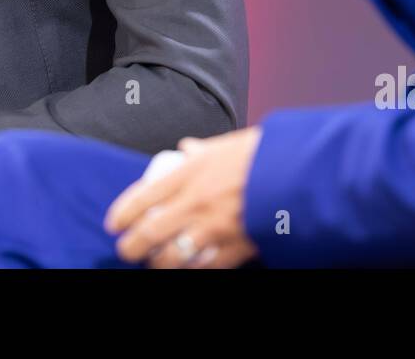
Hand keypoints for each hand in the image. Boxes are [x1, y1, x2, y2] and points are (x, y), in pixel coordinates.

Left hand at [103, 128, 261, 268]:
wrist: (300, 173)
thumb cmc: (265, 154)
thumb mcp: (226, 144)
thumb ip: (202, 150)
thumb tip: (186, 148)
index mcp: (191, 172)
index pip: (143, 196)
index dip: (122, 214)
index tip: (114, 224)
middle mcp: (196, 202)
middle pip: (149, 233)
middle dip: (131, 248)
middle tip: (127, 250)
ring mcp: (214, 229)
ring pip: (171, 258)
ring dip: (157, 264)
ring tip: (154, 264)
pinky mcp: (235, 248)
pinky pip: (205, 269)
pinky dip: (193, 272)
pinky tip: (188, 270)